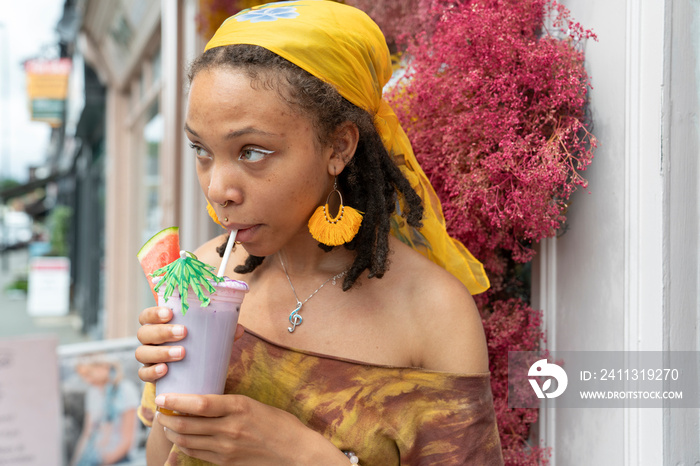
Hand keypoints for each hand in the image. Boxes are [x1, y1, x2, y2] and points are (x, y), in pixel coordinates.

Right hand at [135, 307, 245, 383]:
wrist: (191, 375)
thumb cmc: (197, 347)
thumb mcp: (207, 337)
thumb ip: (221, 331)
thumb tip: (239, 329)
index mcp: (158, 325)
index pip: (146, 316)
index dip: (154, 313)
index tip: (169, 313)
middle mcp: (149, 341)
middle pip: (144, 333)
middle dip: (162, 331)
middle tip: (183, 333)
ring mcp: (147, 358)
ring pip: (142, 353)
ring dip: (161, 352)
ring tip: (182, 353)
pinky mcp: (149, 375)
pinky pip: (143, 374)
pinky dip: (152, 372)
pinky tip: (165, 370)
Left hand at [155, 394, 349, 464]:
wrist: (295, 452)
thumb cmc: (279, 424)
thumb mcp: (254, 404)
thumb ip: (229, 404)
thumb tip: (204, 400)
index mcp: (239, 407)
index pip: (199, 404)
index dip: (176, 401)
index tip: (163, 396)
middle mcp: (230, 428)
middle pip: (187, 424)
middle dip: (168, 417)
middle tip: (161, 410)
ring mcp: (226, 448)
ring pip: (188, 440)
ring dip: (173, 432)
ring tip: (168, 424)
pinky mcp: (226, 462)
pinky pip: (197, 454)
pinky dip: (184, 445)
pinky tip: (181, 439)